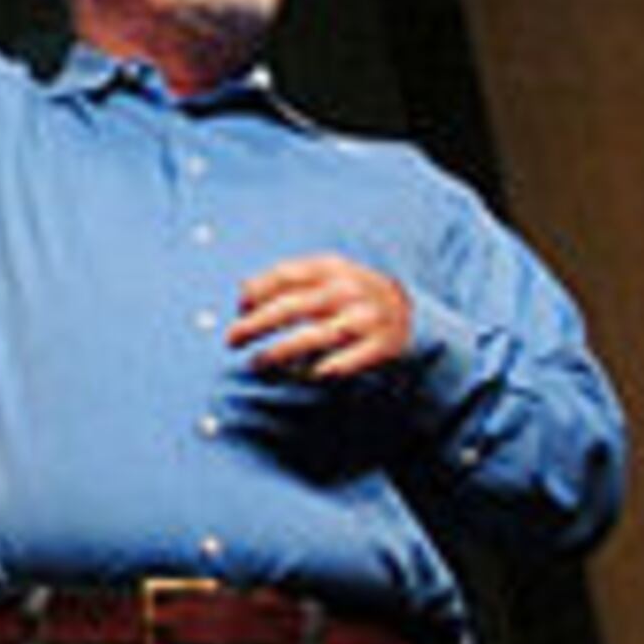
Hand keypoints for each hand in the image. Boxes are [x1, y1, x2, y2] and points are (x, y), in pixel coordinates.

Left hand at [227, 254, 415, 381]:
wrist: (412, 311)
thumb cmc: (351, 294)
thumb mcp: (325, 275)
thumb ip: (287, 279)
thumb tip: (242, 293)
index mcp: (331, 267)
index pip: (284, 275)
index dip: (256, 292)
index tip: (239, 309)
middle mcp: (348, 289)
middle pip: (292, 306)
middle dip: (256, 325)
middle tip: (231, 340)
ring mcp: (367, 317)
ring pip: (315, 335)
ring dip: (281, 352)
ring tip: (256, 364)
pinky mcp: (383, 346)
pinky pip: (348, 361)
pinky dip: (326, 369)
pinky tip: (307, 375)